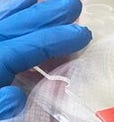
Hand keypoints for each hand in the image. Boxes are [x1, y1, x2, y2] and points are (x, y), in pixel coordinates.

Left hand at [0, 0, 91, 121]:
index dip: (52, 41)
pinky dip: (2, 29)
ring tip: (40, 2)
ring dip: (20, 16)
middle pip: (7, 32)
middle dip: (40, 18)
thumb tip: (14, 96)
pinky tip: (11, 19)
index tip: (81, 33)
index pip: (20, 51)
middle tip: (71, 5)